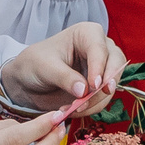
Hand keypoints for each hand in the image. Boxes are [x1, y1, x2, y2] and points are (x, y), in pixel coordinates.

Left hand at [0, 25, 126, 114]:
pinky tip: (74, 110)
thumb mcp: (45, 68)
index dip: (99, 67)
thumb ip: (65, 77)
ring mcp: (102, 68)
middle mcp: (100, 48)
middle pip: (116, 64)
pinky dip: (92, 107)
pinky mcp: (99, 86)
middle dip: (106, 83)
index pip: (100, 48)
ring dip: (96, 100)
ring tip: (74, 109)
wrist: (28, 80)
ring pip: (112, 84)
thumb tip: (84, 91)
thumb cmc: (35, 64)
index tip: (94, 86)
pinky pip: (104, 98)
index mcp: (87, 33)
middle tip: (94, 98)